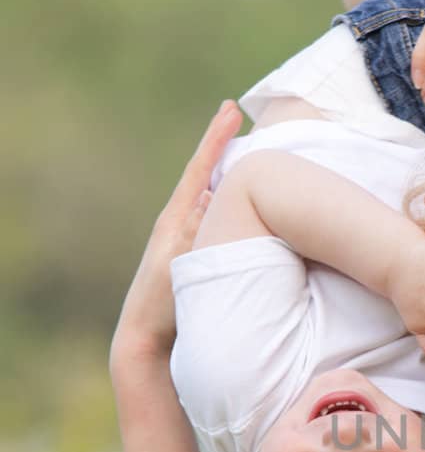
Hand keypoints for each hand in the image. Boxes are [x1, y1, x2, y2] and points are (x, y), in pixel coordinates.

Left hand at [110, 101, 241, 367]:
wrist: (146, 342)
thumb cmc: (164, 307)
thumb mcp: (182, 265)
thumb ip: (198, 232)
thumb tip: (213, 196)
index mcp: (177, 219)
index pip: (201, 169)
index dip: (216, 139)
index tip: (231, 109)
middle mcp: (181, 223)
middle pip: (209, 176)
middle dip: (225, 150)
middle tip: (240, 118)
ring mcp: (188, 239)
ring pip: (216, 198)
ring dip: (233, 178)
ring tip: (252, 155)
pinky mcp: (196, 257)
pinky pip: (219, 221)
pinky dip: (233, 207)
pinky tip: (247, 206)